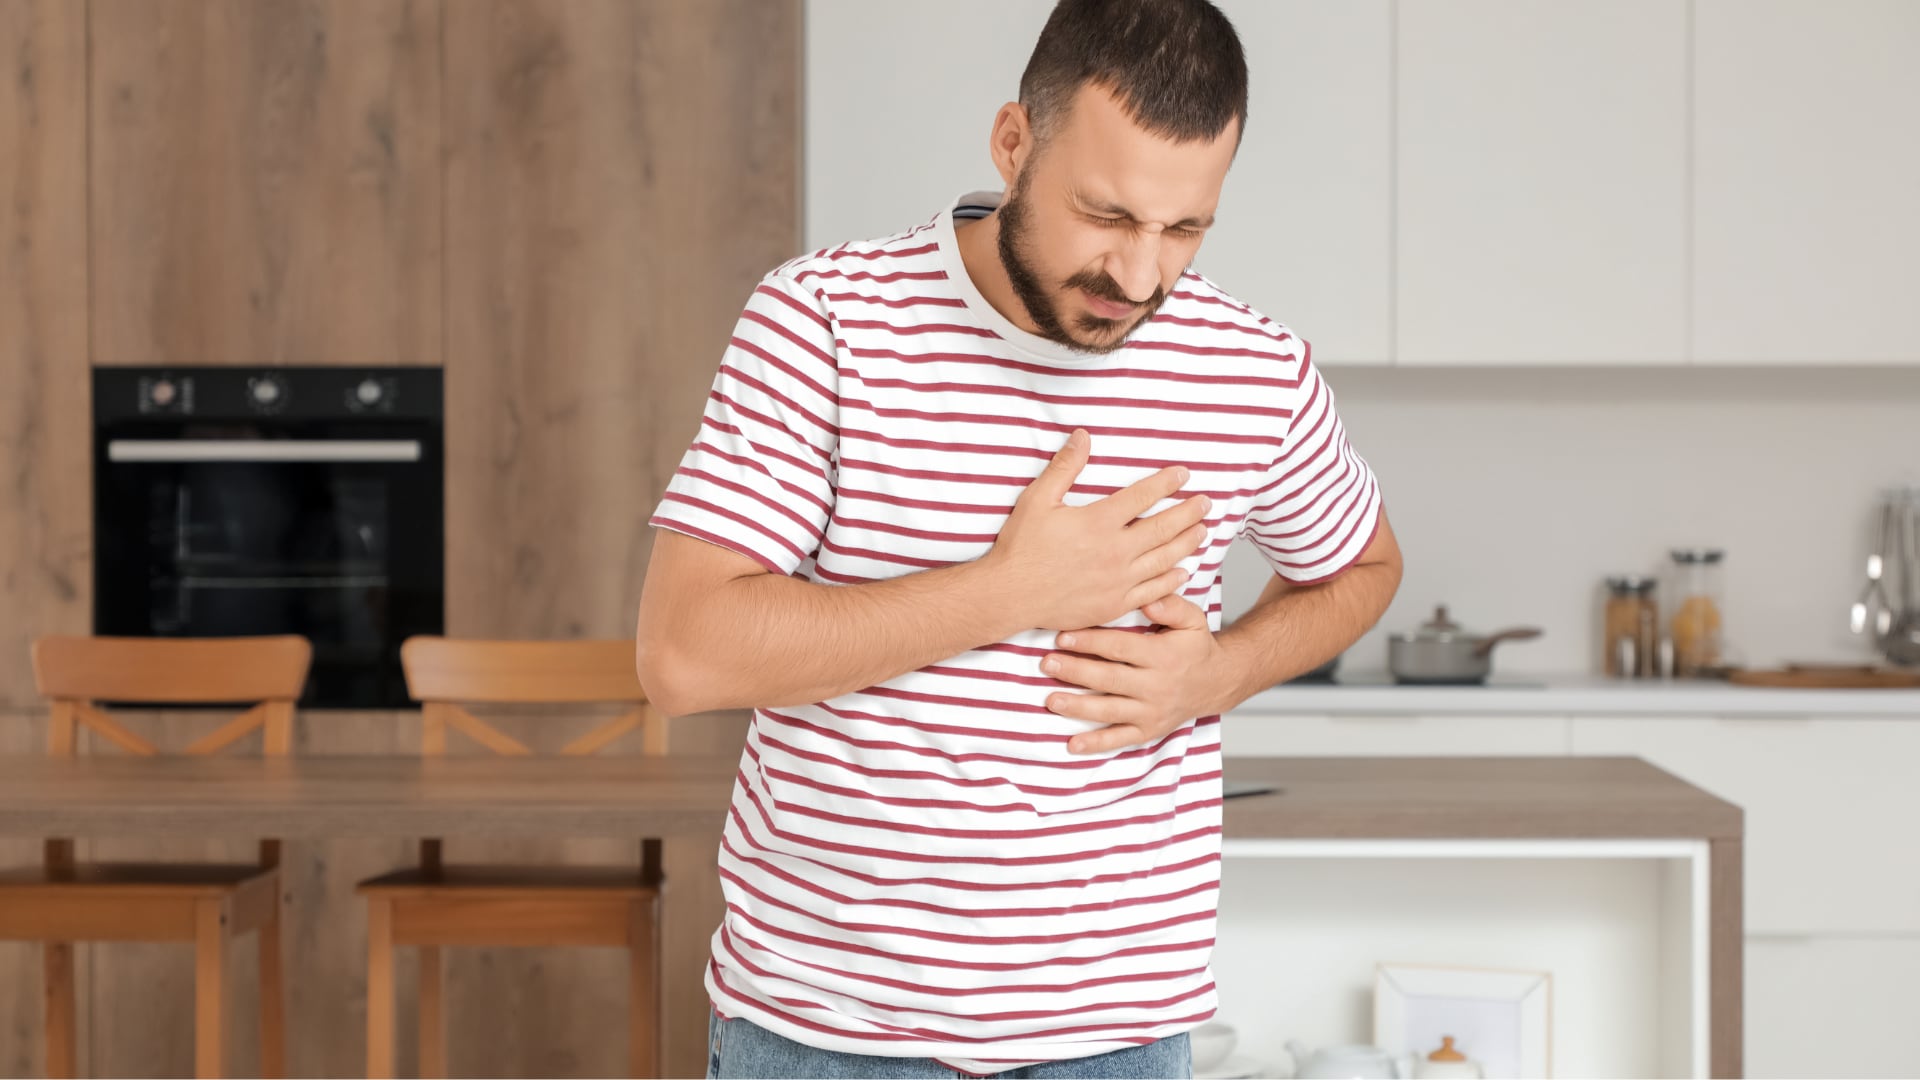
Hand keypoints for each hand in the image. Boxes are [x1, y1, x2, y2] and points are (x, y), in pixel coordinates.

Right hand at [984, 429, 1211, 631]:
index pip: (1142, 497)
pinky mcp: (1114, 604)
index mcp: (1098, 522)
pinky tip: (1182, 571)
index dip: (1166, 483)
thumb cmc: (1021, 548)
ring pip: (1164, 559)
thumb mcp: (1038, 499)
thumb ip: (1064, 467)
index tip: (1182, 474)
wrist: (1010, 595)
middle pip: (1162, 528)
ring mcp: (1118, 581)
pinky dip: (1171, 580)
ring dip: (1187, 543)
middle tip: (1206, 503)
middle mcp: (1115, 551)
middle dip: (1188, 512)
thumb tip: (1083, 436)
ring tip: (1203, 531)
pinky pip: (1152, 591)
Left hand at [1040, 592, 1226, 753]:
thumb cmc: (1195, 647)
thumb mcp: (1192, 619)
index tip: (1062, 636)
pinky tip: (1072, 744)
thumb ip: (1171, 605)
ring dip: (1078, 707)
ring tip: (1050, 700)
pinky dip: (1096, 744)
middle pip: (1110, 679)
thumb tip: (1147, 599)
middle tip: (1046, 663)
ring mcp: (1152, 712)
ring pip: (1110, 710)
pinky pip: (1120, 739)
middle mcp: (1157, 686)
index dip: (1090, 642)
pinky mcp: (1149, 730)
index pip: (1120, 648)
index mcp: (1163, 656)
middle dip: (1076, 671)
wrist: (1216, 683)